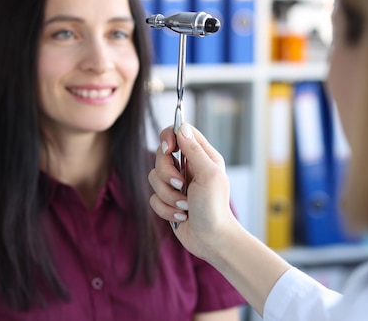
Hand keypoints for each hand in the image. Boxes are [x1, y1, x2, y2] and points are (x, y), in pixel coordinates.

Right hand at [148, 123, 240, 260]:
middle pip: (161, 155)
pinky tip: (182, 217)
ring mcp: (176, 184)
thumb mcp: (208, 174)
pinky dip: (166, 209)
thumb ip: (194, 150)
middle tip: (182, 185)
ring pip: (153, 178)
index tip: (168, 149)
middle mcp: (188, 167)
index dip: (169, 137)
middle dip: (167, 174)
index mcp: (202, 156)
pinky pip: (153, 198)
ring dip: (169, 196)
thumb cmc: (215, 208)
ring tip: (185, 207)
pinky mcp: (167, 200)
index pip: (180, 132)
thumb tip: (181, 127)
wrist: (212, 240)